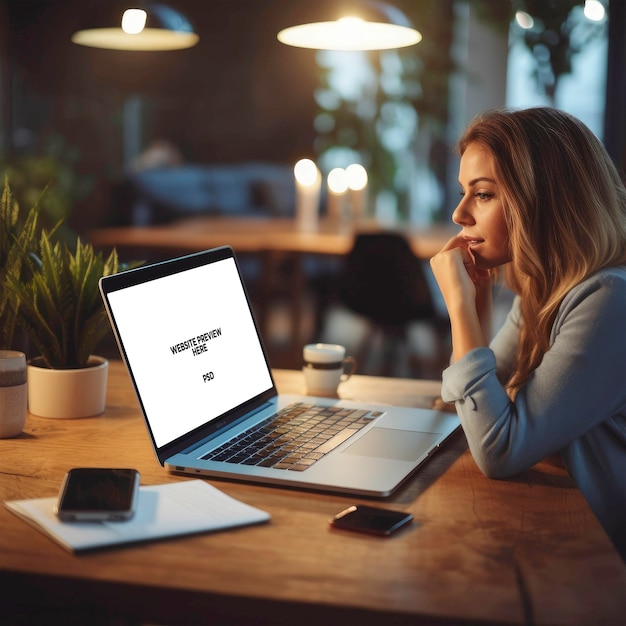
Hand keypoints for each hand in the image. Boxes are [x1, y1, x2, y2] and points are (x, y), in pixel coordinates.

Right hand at [430, 233, 493, 355]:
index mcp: (435, 264)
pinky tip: (471, 277)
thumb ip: (464, 261)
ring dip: (472, 264)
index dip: (468, 257)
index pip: (454, 249)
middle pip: (459, 247)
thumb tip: (473, 246)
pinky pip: (466, 252)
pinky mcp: (449, 255)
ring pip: (463, 250)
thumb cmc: (464, 295)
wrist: (461, 305)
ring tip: (474, 278)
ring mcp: (440, 256)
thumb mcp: (463, 274)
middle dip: (471, 259)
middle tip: (480, 275)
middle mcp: (435, 259)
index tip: (478, 272)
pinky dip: (472, 265)